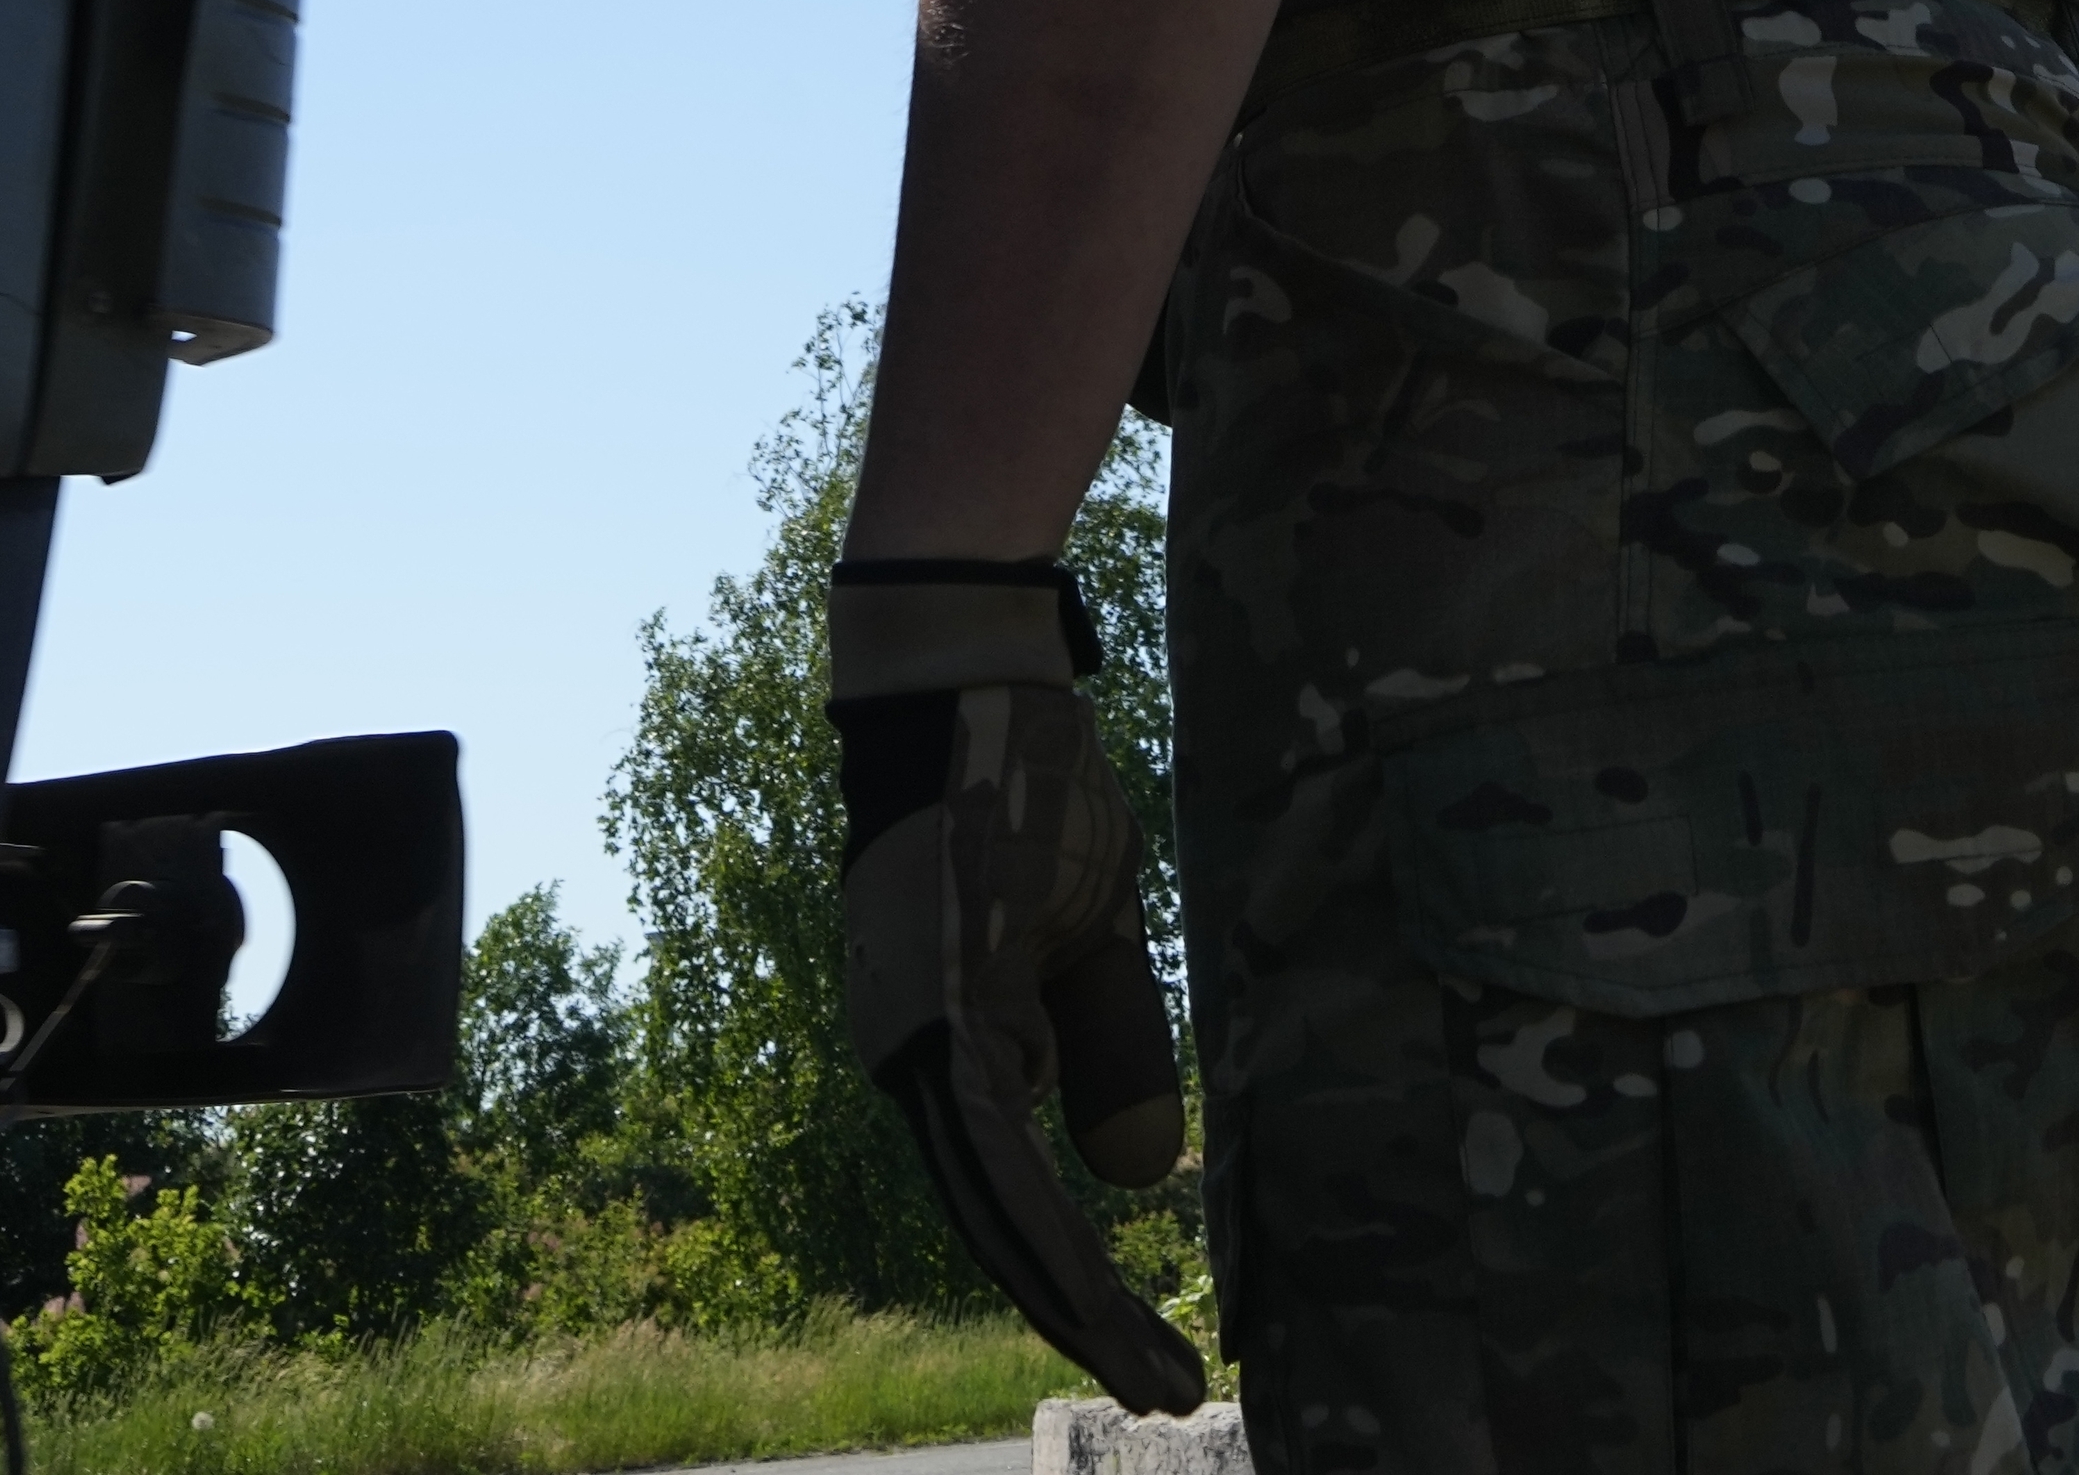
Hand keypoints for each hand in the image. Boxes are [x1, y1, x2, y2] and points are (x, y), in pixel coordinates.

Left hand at [830, 564, 1204, 1412]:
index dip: (1077, 1278)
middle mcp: (913, 1058)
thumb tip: (1133, 1176)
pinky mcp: (936, 1007)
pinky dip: (1041, 1223)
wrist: (973, 686)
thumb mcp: (1094, 938)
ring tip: (1148, 1372)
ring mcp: (914, 1037)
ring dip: (1071, 1299)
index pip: (1014, 1193)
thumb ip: (1112, 1047)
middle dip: (1083, 1320)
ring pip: (995, 1206)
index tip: (1148, 1347)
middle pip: (1001, 1224)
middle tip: (1164, 1392)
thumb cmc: (1027, 797)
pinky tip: (1088, 1290)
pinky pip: (994, 1144)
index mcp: (954, 1044)